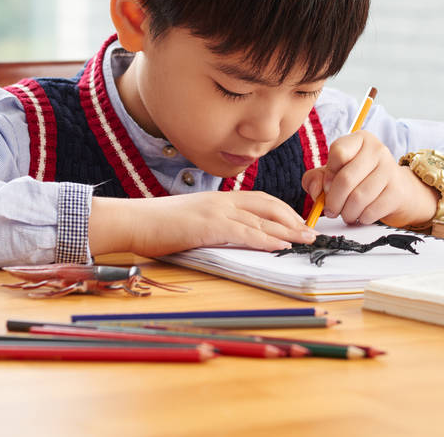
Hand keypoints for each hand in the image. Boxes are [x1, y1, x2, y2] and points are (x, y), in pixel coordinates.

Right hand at [89, 191, 317, 256]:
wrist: (132, 221)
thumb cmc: (157, 225)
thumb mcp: (192, 220)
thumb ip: (214, 224)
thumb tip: (231, 237)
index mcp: (219, 198)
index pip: (260, 200)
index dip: (283, 211)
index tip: (298, 223)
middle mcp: (222, 200)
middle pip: (268, 206)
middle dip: (292, 219)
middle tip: (311, 233)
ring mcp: (216, 211)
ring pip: (261, 219)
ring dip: (287, 230)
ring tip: (306, 240)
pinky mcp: (208, 226)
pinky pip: (244, 232)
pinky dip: (265, 239)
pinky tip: (280, 245)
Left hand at [302, 131, 439, 226]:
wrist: (396, 189)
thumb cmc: (360, 178)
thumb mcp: (335, 172)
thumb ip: (316, 178)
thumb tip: (315, 191)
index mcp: (360, 140)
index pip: (338, 152)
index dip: (328, 174)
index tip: (327, 187)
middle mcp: (377, 150)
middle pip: (346, 179)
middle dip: (333, 201)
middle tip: (331, 210)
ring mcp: (389, 170)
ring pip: (358, 198)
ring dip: (347, 213)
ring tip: (346, 214)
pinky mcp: (397, 191)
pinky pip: (371, 210)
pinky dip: (361, 218)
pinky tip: (361, 215)